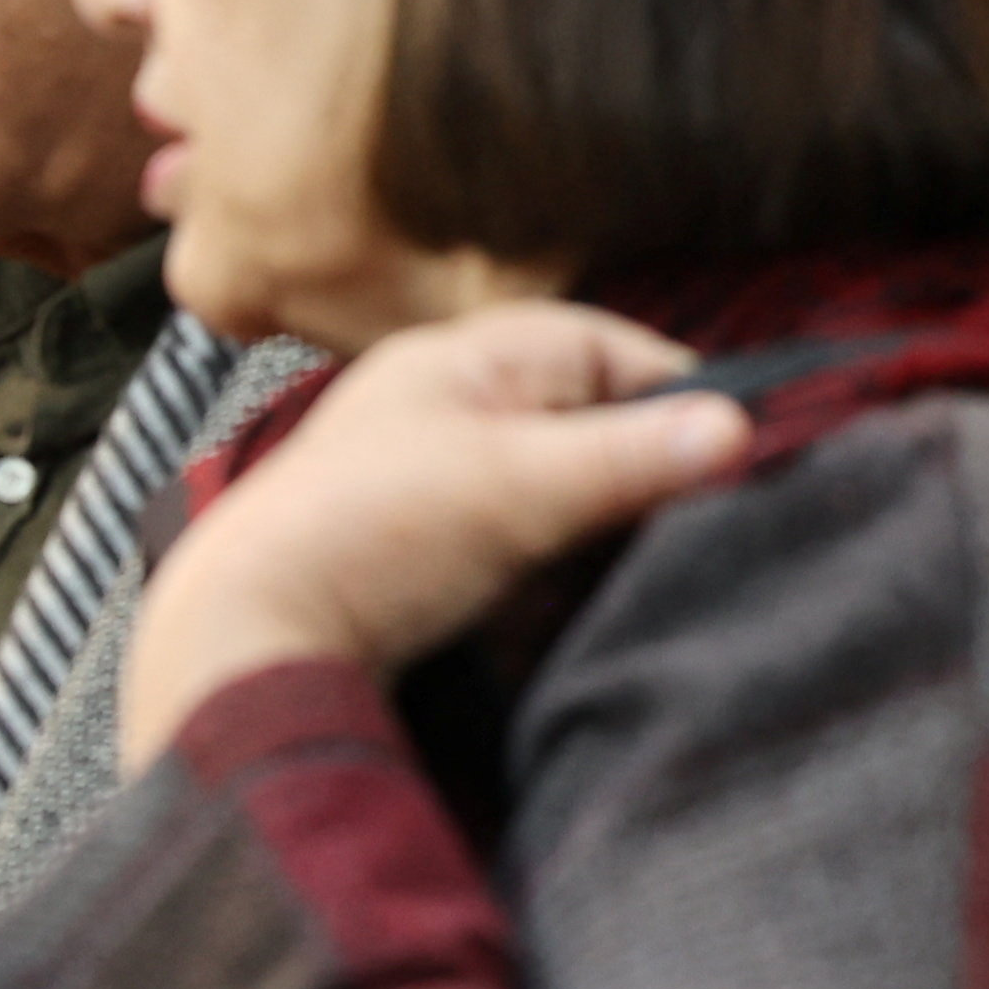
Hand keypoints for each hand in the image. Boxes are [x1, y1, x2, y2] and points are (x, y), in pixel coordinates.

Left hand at [122, 303, 750, 767]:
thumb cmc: (368, 538)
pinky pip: (518, 542)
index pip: (600, 348)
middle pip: (581, 419)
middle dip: (644, 463)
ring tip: (656, 561)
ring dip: (604, 523)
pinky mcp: (419, 552)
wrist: (245, 641)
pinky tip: (585, 598)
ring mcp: (428, 481)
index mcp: (454, 361)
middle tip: (711, 512)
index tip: (743, 445)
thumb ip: (630, 457)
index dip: (675, 390)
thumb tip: (739, 428)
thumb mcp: (516, 489)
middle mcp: (440, 409)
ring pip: (555, 486)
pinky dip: (559, 565)